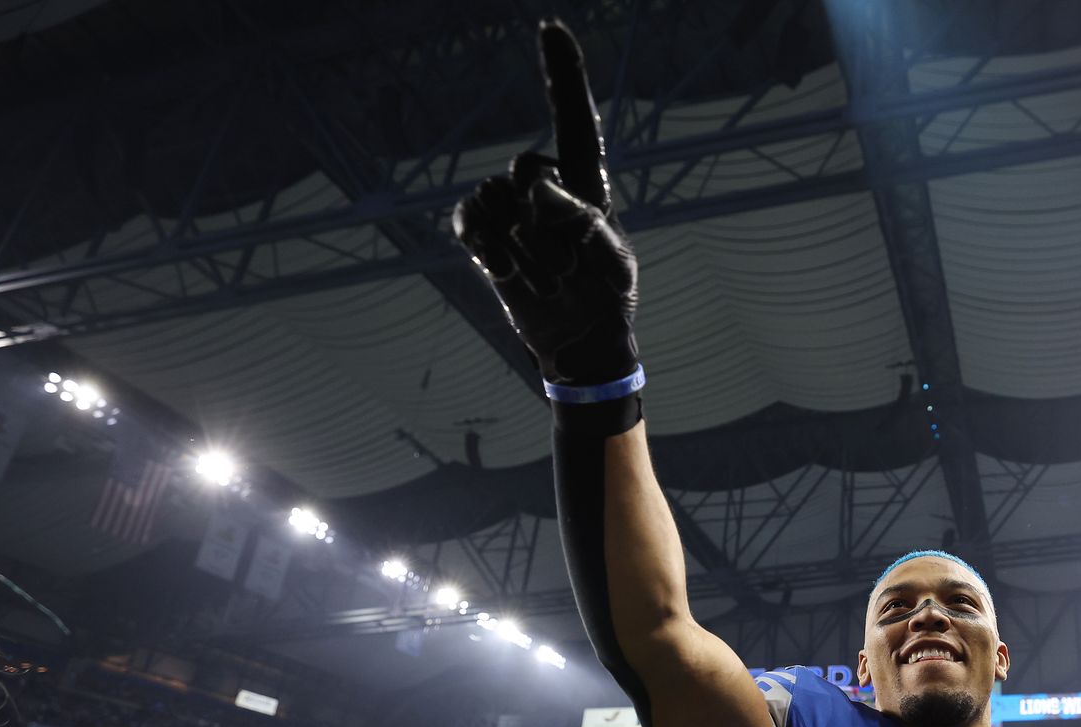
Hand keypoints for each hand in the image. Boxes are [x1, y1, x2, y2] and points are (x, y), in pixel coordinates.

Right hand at [453, 21, 637, 386]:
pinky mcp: (483, 234)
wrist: (579, 342)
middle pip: (524, 173)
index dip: (563, 73)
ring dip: (522, 248)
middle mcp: (543, 186)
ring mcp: (509, 208)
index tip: (551, 27)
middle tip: (567, 268)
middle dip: (543, 224)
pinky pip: (469, 221)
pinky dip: (486, 248)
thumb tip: (531, 184)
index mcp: (586, 182)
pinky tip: (505, 272)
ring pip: (495, 202)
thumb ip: (580, 218)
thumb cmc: (606, 295)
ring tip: (548, 278)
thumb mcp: (611, 261)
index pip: (574, 119)